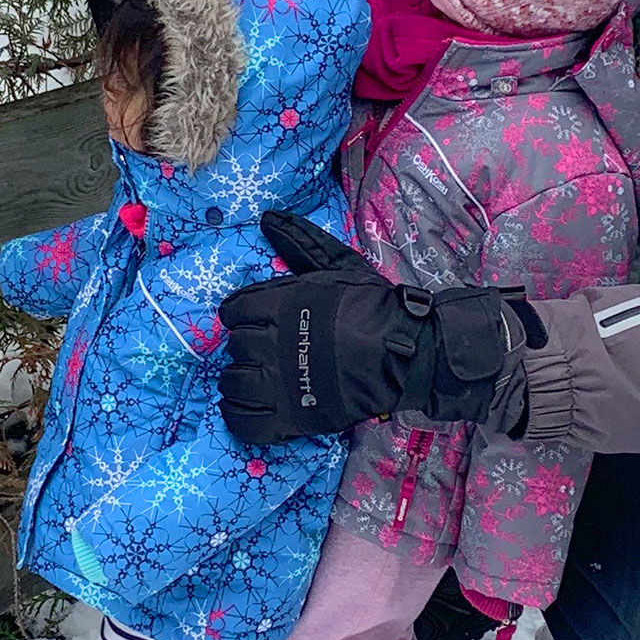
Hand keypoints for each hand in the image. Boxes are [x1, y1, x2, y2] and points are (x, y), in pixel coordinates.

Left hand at [216, 211, 530, 444]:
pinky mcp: (294, 417)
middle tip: (265, 349)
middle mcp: (272, 344)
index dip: (240, 314)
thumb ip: (300, 242)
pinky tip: (249, 406)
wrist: (407, 352)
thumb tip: (268, 218)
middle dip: (246, 346)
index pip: (232, 310)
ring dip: (239, 380)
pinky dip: (239, 416)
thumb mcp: (337, 265)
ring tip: (256, 378)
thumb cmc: (372, 305)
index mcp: (278, 305)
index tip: (254, 319)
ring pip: (234, 382)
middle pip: (234, 346)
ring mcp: (281, 384)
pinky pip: (246, 422)